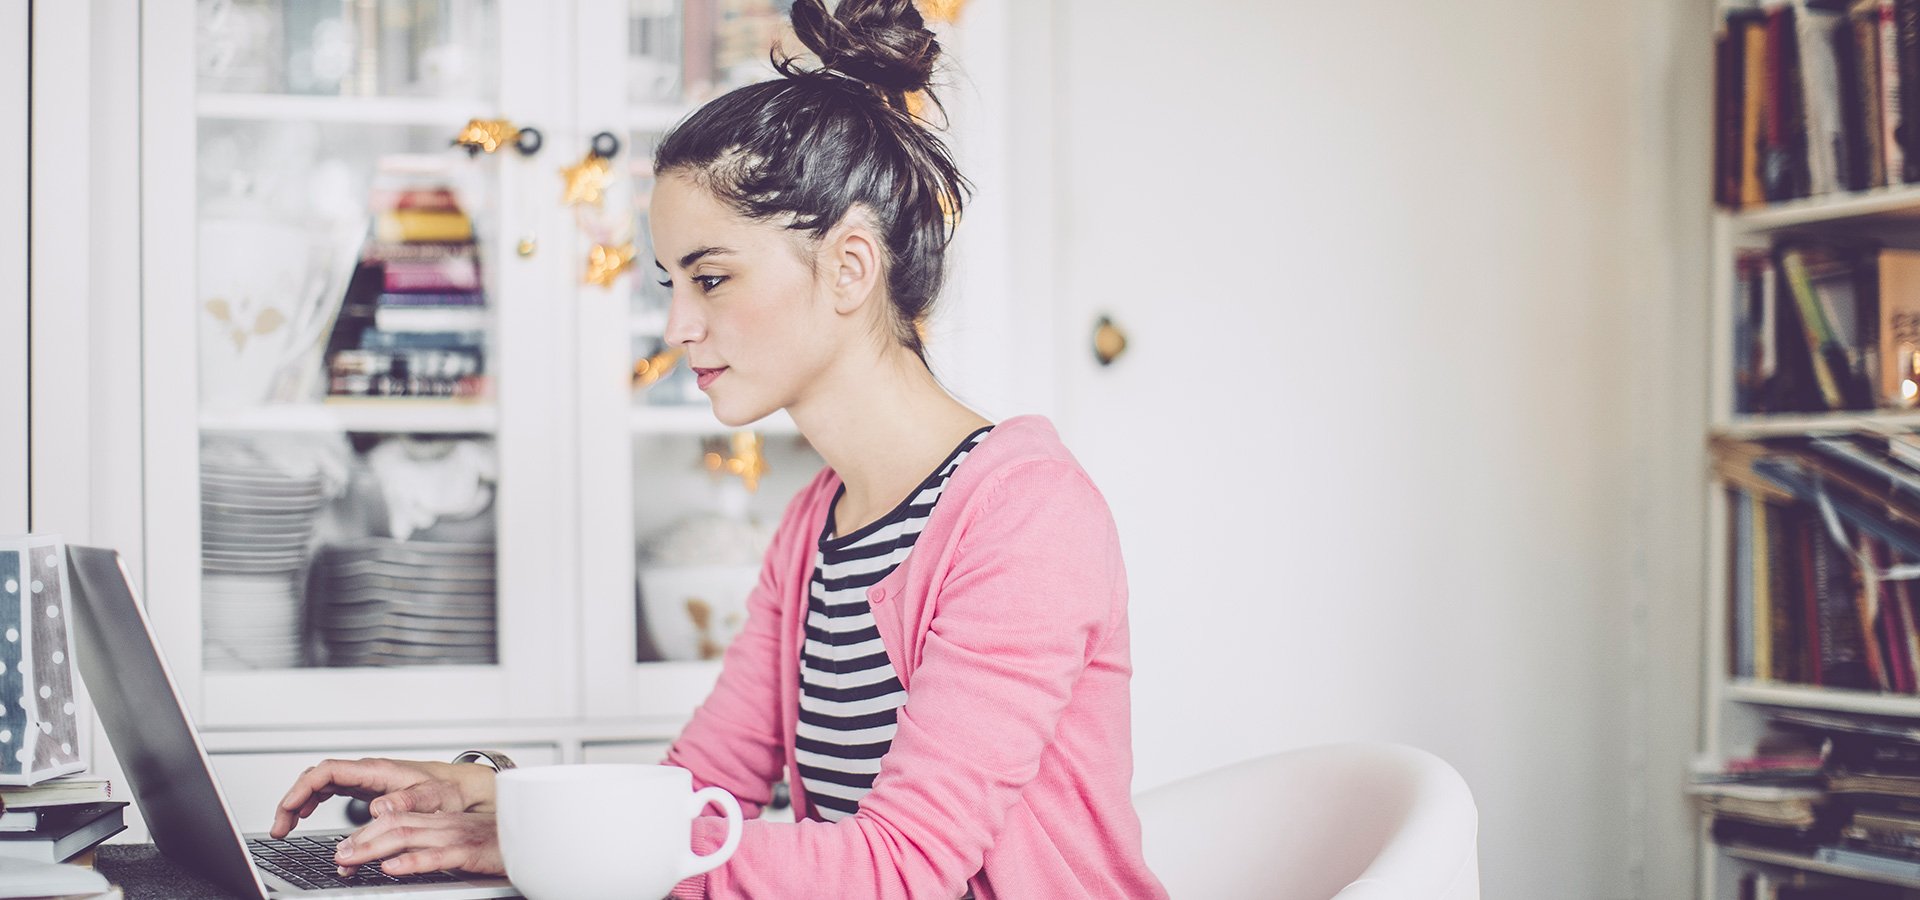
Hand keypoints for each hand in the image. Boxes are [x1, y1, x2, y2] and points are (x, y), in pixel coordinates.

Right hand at [270, 757, 496, 839]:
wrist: (464, 785)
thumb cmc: (450, 789)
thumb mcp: (433, 798)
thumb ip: (407, 802)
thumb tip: (378, 808)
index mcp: (377, 771)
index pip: (327, 771)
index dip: (302, 789)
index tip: (288, 810)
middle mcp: (367, 772)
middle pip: (317, 777)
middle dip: (292, 800)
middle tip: (280, 828)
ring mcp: (366, 779)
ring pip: (321, 784)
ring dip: (299, 803)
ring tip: (286, 828)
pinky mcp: (368, 788)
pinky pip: (332, 790)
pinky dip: (314, 803)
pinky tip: (306, 816)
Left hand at [331, 810, 503, 877]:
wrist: (533, 841)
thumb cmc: (494, 845)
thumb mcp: (456, 841)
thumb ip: (428, 844)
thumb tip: (394, 857)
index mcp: (439, 819)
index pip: (394, 818)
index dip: (365, 833)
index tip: (344, 850)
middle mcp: (442, 823)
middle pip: (394, 824)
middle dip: (361, 840)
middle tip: (338, 856)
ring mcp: (454, 836)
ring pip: (407, 836)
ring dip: (374, 849)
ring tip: (352, 861)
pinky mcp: (468, 852)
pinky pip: (436, 855)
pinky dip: (412, 861)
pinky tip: (393, 867)